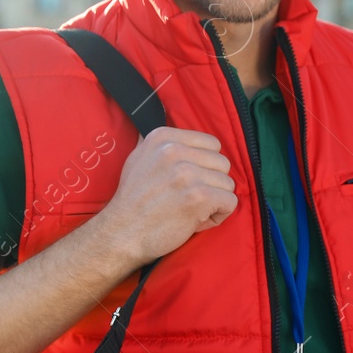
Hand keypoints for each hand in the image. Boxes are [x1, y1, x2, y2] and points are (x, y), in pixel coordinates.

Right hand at [98, 126, 237, 264]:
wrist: (122, 234)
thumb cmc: (132, 201)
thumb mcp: (138, 158)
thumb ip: (160, 144)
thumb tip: (171, 118)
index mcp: (163, 138)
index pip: (211, 144)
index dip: (205, 165)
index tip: (188, 181)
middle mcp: (175, 151)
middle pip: (222, 163)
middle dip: (212, 183)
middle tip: (190, 198)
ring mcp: (188, 173)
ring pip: (228, 183)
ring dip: (215, 201)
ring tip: (192, 210)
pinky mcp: (199, 196)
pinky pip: (230, 202)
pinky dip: (219, 215)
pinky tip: (198, 221)